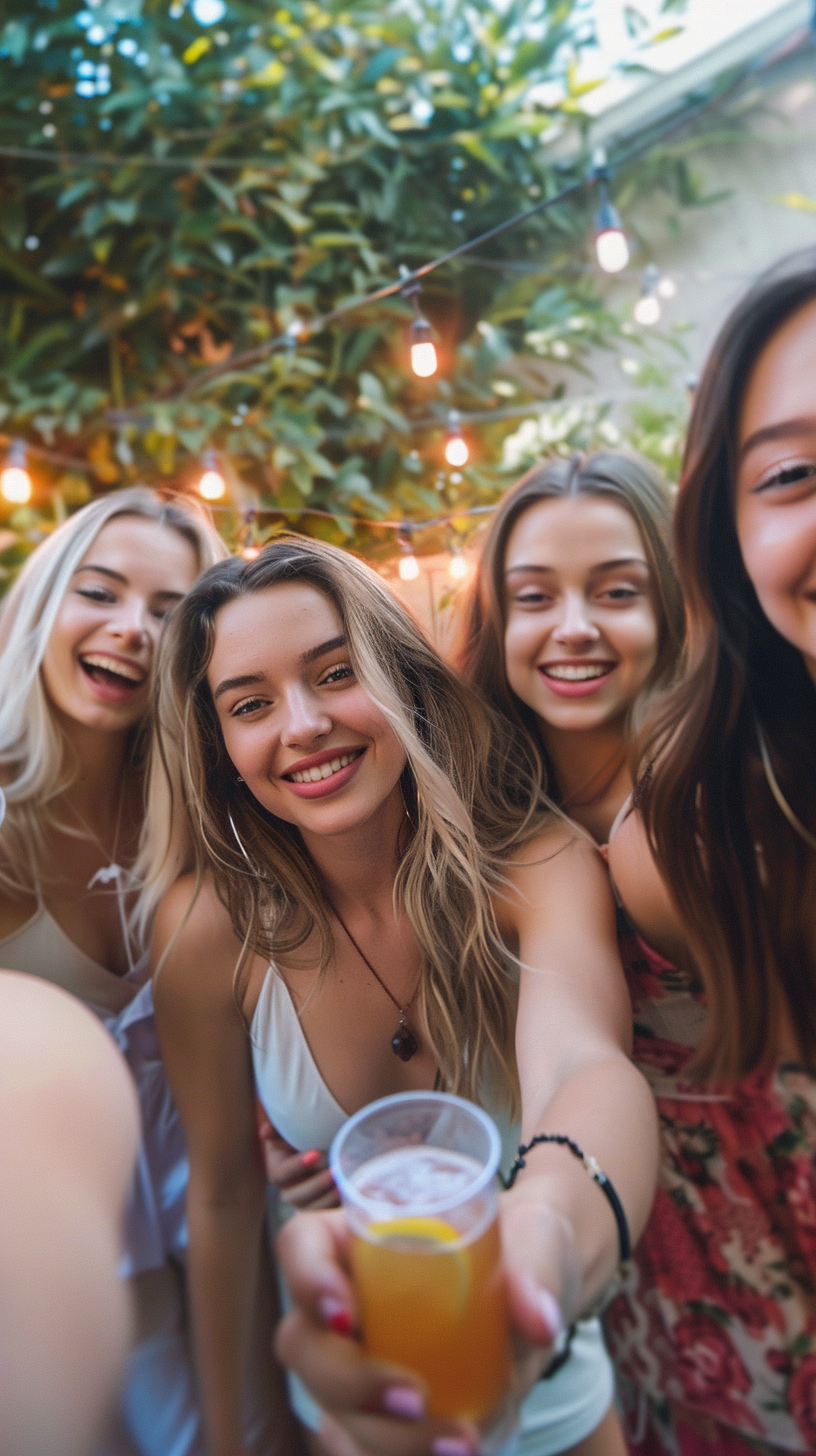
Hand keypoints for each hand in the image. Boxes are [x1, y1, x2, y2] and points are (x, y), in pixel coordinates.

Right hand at [256, 1104, 338, 1210]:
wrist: (318, 1146)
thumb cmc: (299, 1135)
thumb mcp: (286, 1130)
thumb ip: (276, 1129)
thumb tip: (265, 1131)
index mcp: (277, 1170)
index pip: (281, 1174)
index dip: (297, 1166)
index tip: (316, 1154)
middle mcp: (288, 1190)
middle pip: (297, 1195)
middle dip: (316, 1184)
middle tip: (334, 1171)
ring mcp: (304, 1201)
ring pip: (313, 1207)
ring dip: (328, 1197)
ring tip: (343, 1184)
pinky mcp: (320, 1206)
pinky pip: (328, 1210)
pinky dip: (338, 1202)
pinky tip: (348, 1190)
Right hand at [274, 1199, 563, 1455]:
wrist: (540, 1293)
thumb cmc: (523, 1244)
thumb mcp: (537, 1242)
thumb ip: (535, 1271)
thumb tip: (539, 1319)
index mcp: (360, 1235)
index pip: (301, 1245)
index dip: (307, 1280)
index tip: (347, 1316)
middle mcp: (344, 1302)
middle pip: (304, 1343)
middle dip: (349, 1382)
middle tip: (416, 1396)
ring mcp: (356, 1364)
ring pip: (330, 1409)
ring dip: (383, 1438)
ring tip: (461, 1444)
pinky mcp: (382, 1416)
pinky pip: (361, 1447)